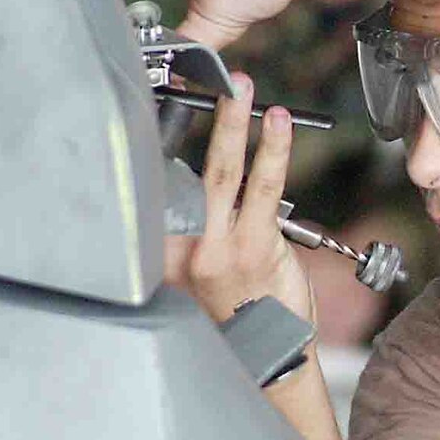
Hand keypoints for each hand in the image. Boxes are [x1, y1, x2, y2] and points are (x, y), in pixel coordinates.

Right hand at [163, 73, 314, 323]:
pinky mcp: (253, 247)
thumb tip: (210, 180)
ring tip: (243, 88)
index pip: (164, 186)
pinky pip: (261, 188)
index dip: (170, 142)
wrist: (272, 358)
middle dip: (206, 121)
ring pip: (223, 174)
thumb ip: (202, 228)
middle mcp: (186, 249)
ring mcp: (218, 248)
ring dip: (234, 124)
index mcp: (167, 252)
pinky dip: (272, 151)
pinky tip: (275, 125)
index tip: (178, 102)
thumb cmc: (242, 311)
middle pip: (189, 171)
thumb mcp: (205, 271)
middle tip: (217, 81)